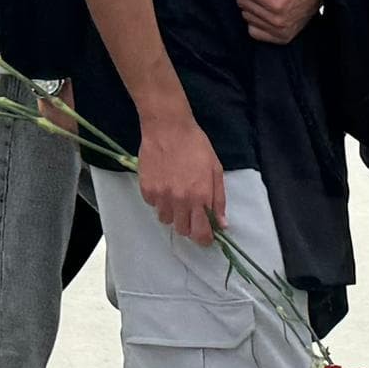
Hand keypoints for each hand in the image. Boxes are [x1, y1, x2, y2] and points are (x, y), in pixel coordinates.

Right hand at [137, 109, 226, 242]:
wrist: (168, 128)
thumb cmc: (196, 146)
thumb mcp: (215, 170)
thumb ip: (218, 199)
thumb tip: (221, 224)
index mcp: (200, 197)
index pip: (201, 232)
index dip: (204, 239)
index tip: (205, 237)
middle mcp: (180, 201)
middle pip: (182, 230)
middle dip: (189, 225)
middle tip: (191, 212)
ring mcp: (161, 196)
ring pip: (166, 219)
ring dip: (173, 213)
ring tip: (176, 195)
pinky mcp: (146, 189)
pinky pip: (152, 205)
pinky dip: (159, 200)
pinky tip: (164, 184)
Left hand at [234, 0, 316, 43]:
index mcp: (275, 1)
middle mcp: (277, 20)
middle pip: (243, 5)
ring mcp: (280, 31)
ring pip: (247, 18)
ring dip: (255, 8)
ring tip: (271, 0)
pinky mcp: (282, 39)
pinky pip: (254, 32)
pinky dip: (257, 23)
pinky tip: (268, 14)